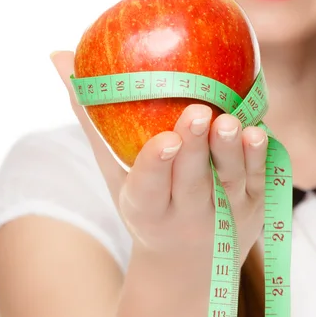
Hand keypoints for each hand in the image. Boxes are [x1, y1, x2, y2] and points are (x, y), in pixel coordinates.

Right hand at [50, 51, 267, 267]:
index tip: (163, 139)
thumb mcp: (116, 170)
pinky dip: (257, 158)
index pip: (149, 188)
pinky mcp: (253, 206)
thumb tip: (58, 55)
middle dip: (193, 149)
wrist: (191, 261)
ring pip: (227, 181)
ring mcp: (224, 213)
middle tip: (197, 112)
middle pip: (191, 181)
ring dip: (229, 151)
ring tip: (228, 121)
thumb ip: (92, 117)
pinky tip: (256, 131)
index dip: (156, 165)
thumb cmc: (148, 202)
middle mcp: (186, 216)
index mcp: (146, 210)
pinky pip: (257, 180)